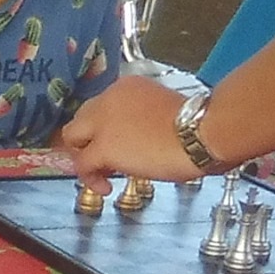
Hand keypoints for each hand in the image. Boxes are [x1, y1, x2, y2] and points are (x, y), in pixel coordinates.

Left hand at [58, 74, 206, 191]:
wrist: (201, 132)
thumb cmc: (198, 126)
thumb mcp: (165, 112)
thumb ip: (144, 120)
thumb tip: (141, 139)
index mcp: (127, 87)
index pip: (101, 106)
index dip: (103, 128)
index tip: (114, 143)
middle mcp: (110, 98)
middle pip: (81, 119)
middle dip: (88, 140)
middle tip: (102, 160)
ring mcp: (104, 121)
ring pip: (74, 138)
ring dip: (84, 157)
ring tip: (101, 174)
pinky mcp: (104, 146)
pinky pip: (82, 164)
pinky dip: (90, 178)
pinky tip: (104, 186)